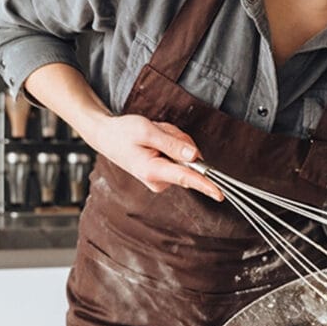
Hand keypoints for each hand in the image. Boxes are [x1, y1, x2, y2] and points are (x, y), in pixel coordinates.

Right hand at [86, 114, 223, 200]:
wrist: (106, 136)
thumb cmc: (123, 132)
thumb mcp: (147, 131)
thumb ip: (172, 144)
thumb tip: (195, 156)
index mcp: (152, 170)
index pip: (185, 178)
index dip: (205, 184)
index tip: (220, 194)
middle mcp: (159, 180)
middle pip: (189, 160)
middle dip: (179, 141)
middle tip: (158, 132)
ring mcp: (162, 179)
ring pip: (186, 156)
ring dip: (174, 140)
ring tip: (154, 136)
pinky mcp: (165, 174)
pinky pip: (180, 157)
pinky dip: (172, 144)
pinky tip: (156, 141)